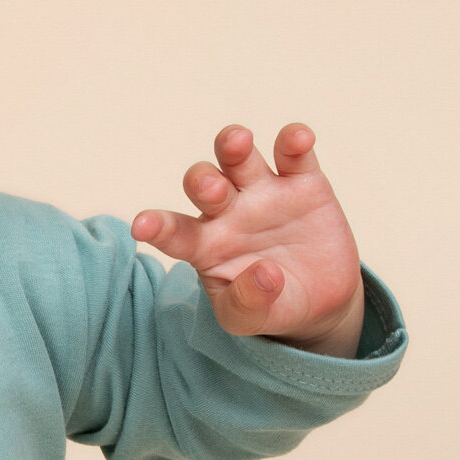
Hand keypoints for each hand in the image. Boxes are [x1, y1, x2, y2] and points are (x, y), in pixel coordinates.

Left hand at [132, 124, 365, 356]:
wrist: (317, 300)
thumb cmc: (266, 305)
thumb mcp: (249, 319)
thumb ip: (248, 303)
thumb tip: (266, 274)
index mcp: (203, 245)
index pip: (174, 232)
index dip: (158, 226)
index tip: (142, 226)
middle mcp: (226, 211)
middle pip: (203, 182)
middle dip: (202, 181)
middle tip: (211, 190)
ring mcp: (263, 192)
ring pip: (239, 158)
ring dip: (234, 146)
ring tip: (238, 142)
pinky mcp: (302, 183)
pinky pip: (294, 154)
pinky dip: (294, 141)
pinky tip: (298, 139)